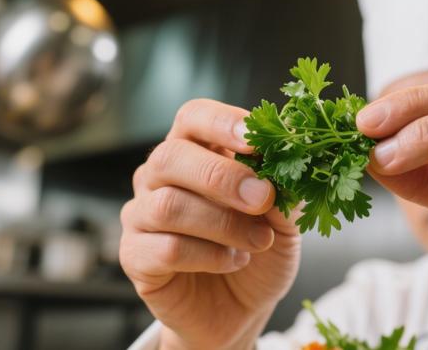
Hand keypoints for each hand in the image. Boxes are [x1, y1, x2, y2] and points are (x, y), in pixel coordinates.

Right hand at [120, 99, 301, 349]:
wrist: (241, 310)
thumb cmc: (258, 251)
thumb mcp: (285, 218)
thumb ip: (285, 190)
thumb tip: (293, 164)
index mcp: (195, 151)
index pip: (193, 117)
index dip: (221, 122)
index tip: (256, 140)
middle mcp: (159, 177)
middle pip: (170, 156)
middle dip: (221, 176)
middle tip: (263, 198)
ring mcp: (141, 216)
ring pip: (167, 206)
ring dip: (223, 224)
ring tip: (258, 241)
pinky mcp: (134, 257)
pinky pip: (165, 248)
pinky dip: (208, 255)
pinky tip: (234, 261)